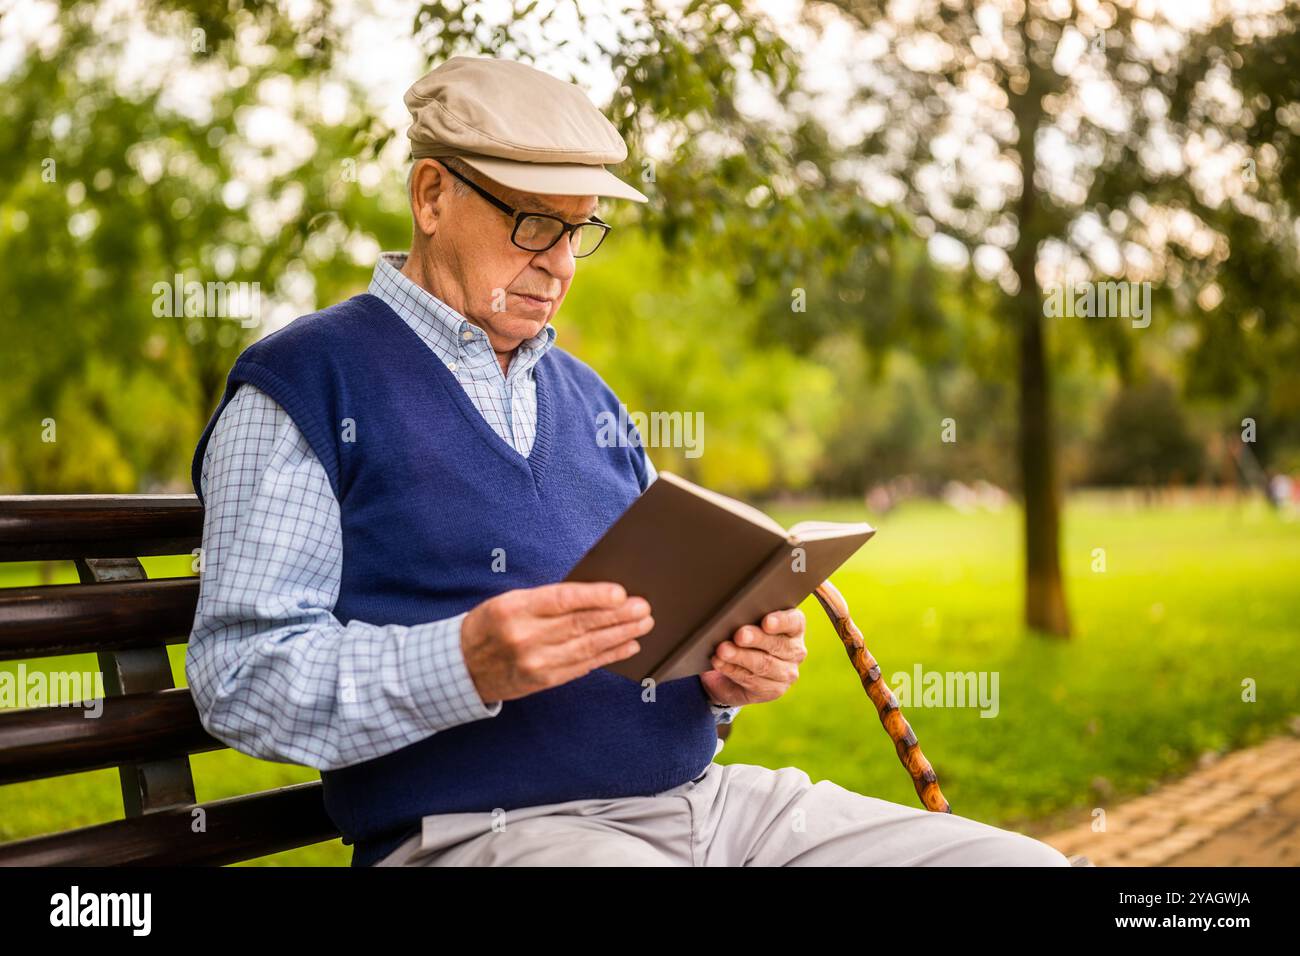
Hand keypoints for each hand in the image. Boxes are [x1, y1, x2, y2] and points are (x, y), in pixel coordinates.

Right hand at [461, 582, 652, 703]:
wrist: (462, 666)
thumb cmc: (490, 625)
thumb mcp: (510, 601)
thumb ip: (548, 599)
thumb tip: (594, 595)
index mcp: (516, 608)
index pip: (562, 600)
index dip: (594, 597)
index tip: (621, 593)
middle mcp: (526, 636)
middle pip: (581, 624)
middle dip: (618, 616)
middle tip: (644, 608)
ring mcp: (536, 661)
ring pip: (587, 646)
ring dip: (620, 635)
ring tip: (643, 624)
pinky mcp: (545, 680)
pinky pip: (584, 666)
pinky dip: (609, 655)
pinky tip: (628, 645)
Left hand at [699, 607, 805, 706]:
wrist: (734, 673)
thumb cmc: (744, 639)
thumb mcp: (747, 625)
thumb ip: (747, 618)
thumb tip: (731, 615)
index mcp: (794, 628)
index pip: (794, 622)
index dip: (781, 621)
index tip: (766, 622)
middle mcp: (795, 651)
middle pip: (777, 644)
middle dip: (755, 639)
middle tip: (739, 635)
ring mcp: (787, 673)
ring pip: (764, 664)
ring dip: (740, 657)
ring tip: (723, 650)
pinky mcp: (774, 690)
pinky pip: (752, 680)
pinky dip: (732, 670)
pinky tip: (720, 663)